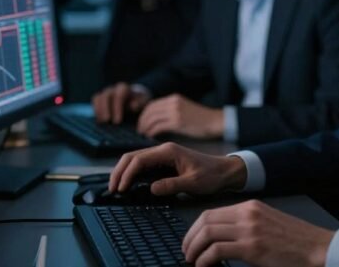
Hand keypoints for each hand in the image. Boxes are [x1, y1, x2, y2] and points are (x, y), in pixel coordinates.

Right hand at [91, 82, 150, 123]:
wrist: (134, 99)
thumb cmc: (139, 101)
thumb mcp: (143, 101)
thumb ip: (139, 103)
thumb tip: (132, 106)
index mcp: (124, 89)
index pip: (119, 95)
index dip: (117, 108)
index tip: (117, 121)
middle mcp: (113, 89)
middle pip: (106, 95)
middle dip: (105, 109)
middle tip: (107, 121)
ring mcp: (105, 93)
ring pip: (98, 97)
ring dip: (99, 110)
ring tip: (102, 123)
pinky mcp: (100, 99)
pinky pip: (95, 102)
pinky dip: (96, 111)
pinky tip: (99, 121)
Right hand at [109, 142, 246, 195]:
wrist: (226, 171)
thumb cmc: (212, 175)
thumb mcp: (193, 183)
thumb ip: (171, 185)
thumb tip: (151, 189)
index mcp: (168, 151)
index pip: (138, 160)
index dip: (126, 174)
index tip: (120, 188)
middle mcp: (163, 149)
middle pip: (131, 156)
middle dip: (119, 171)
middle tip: (112, 188)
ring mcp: (163, 154)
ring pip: (135, 159)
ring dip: (123, 171)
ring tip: (117, 186)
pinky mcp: (164, 161)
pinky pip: (143, 164)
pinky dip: (132, 172)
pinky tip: (129, 183)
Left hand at [136, 94, 223, 139]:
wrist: (216, 122)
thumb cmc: (203, 120)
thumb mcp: (186, 109)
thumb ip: (172, 111)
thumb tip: (159, 120)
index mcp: (174, 98)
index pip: (152, 104)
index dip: (144, 114)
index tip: (142, 123)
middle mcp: (173, 102)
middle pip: (149, 110)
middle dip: (142, 121)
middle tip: (140, 130)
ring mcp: (175, 112)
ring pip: (151, 118)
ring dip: (145, 127)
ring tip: (143, 135)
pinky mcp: (178, 122)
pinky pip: (158, 127)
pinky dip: (151, 132)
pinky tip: (150, 137)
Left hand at [183, 200, 334, 266]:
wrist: (318, 248)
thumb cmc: (296, 241)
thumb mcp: (268, 224)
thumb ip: (246, 225)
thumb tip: (222, 238)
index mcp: (250, 207)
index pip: (212, 212)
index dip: (196, 228)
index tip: (191, 240)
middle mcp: (247, 214)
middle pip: (205, 220)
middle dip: (190, 237)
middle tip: (187, 251)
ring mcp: (249, 229)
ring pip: (208, 233)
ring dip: (194, 249)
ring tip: (192, 260)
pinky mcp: (252, 247)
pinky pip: (217, 250)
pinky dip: (205, 259)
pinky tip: (204, 266)